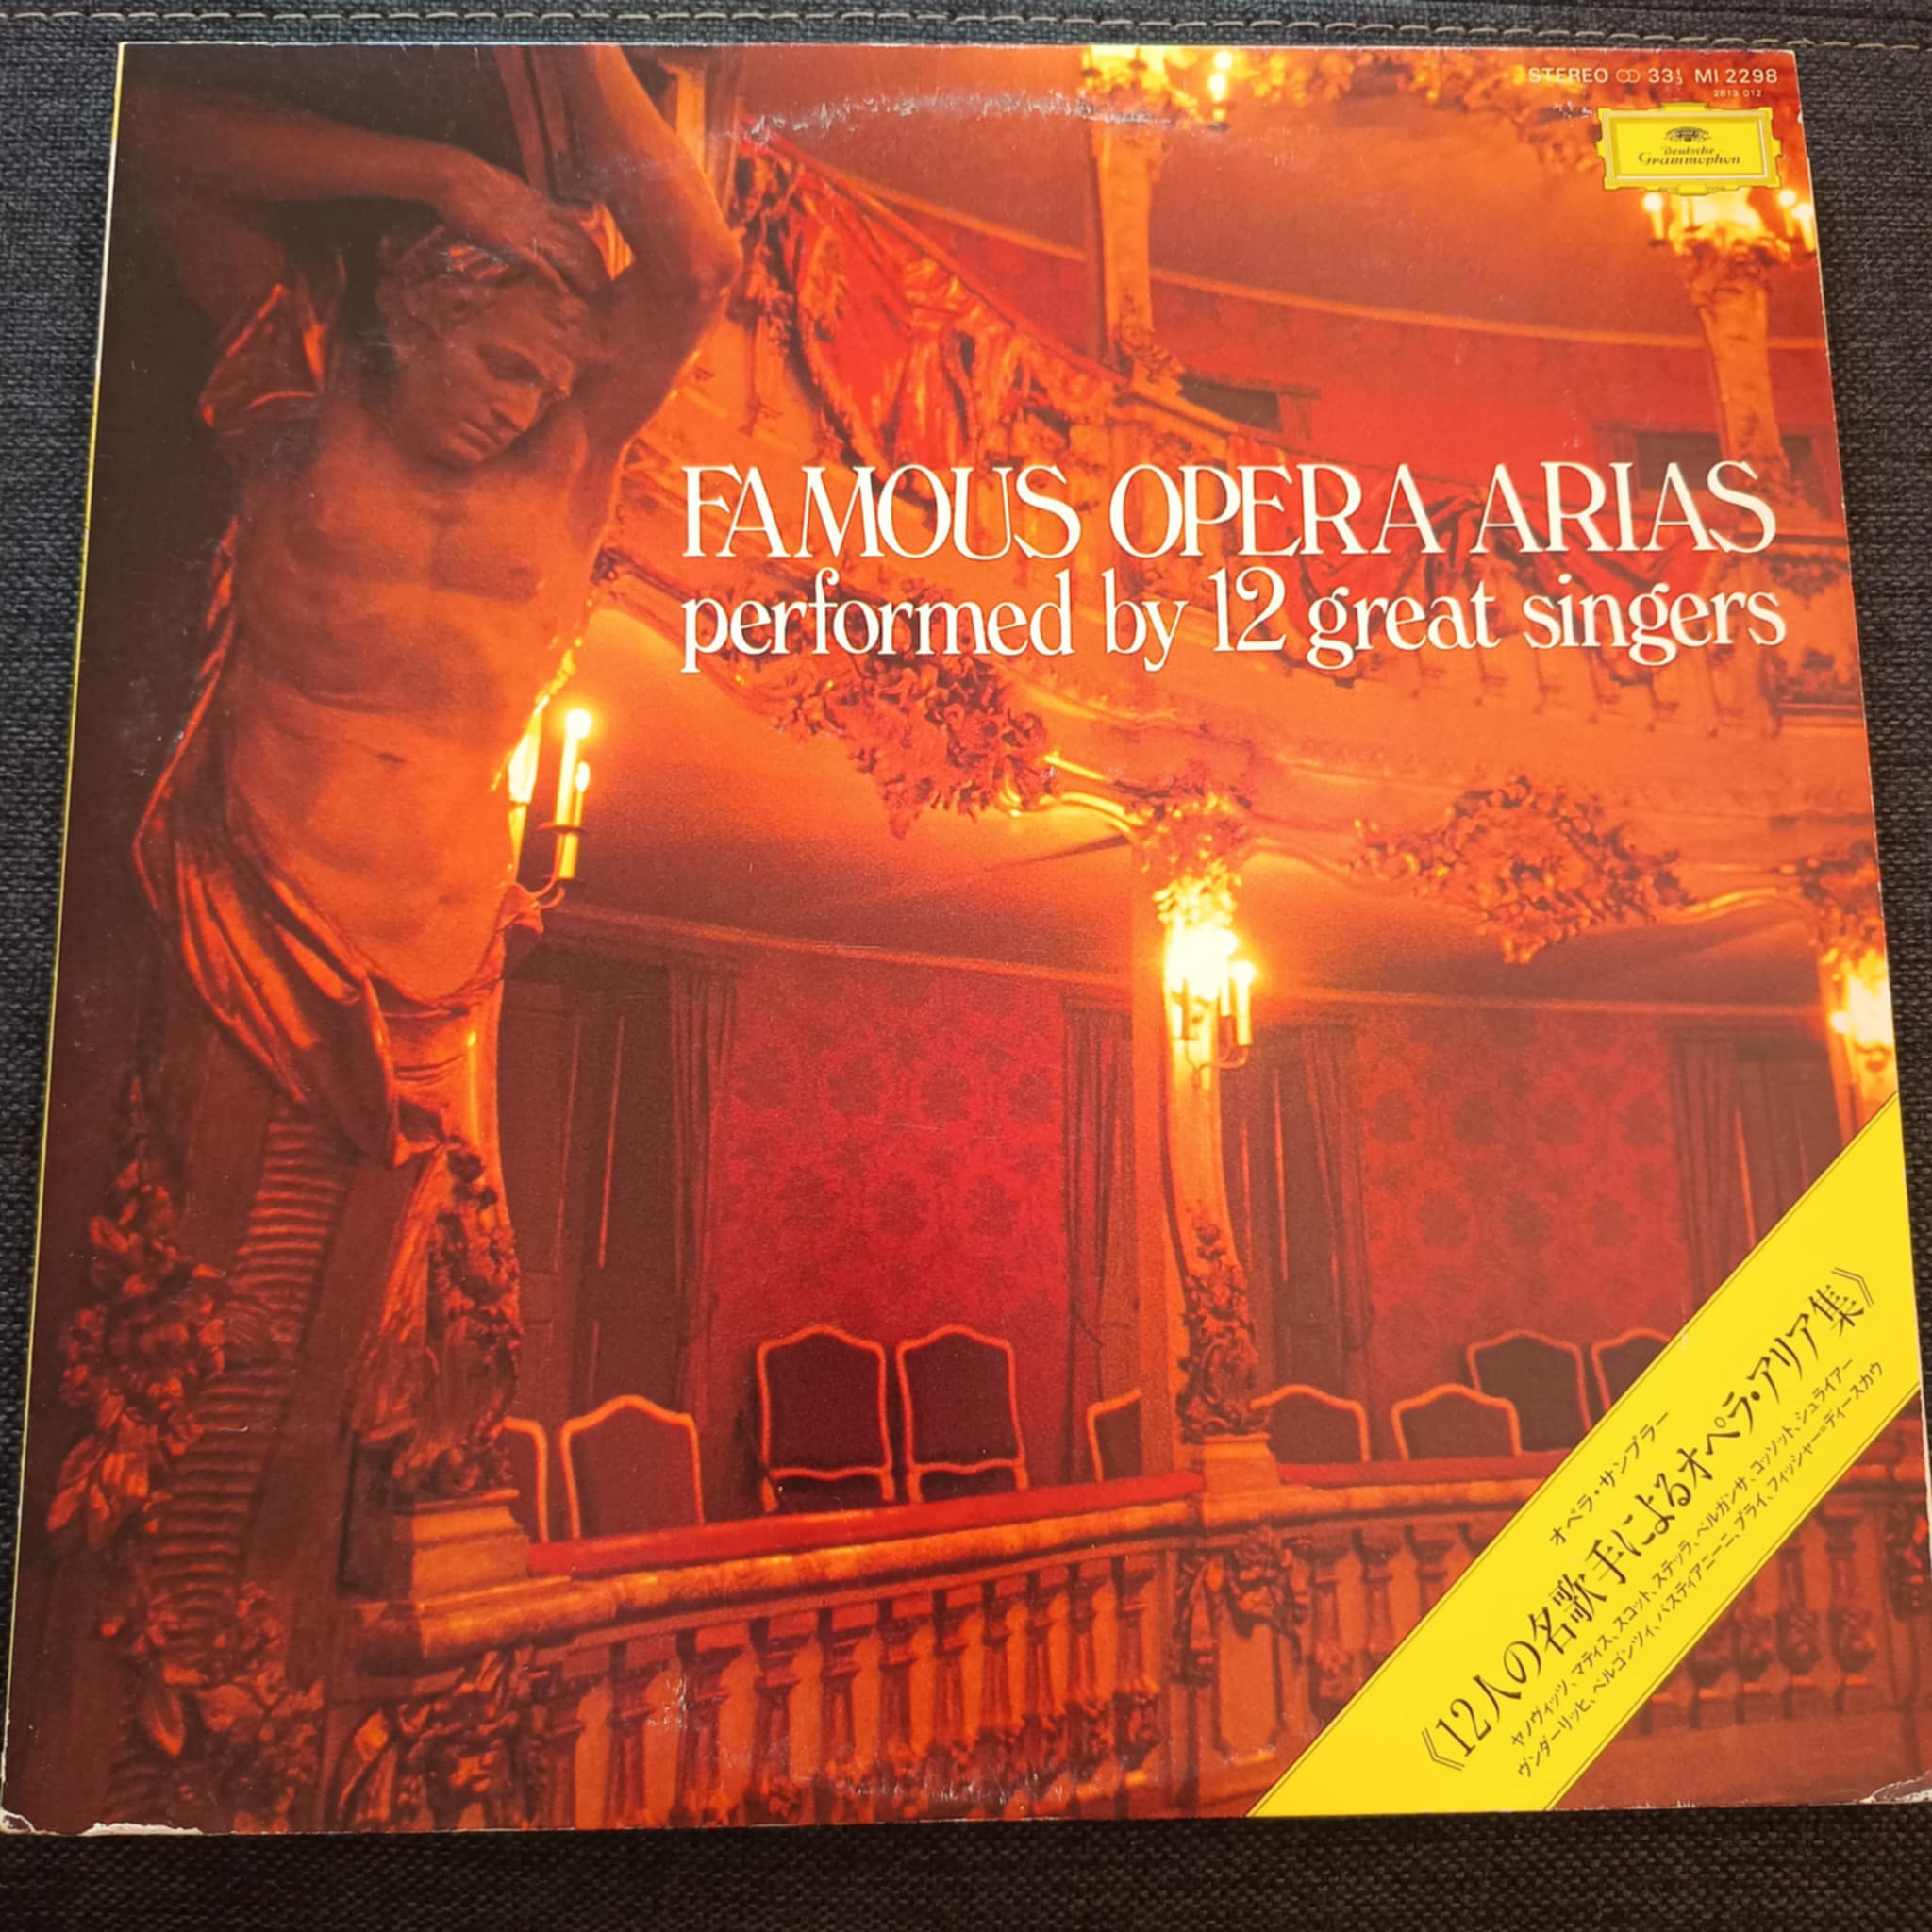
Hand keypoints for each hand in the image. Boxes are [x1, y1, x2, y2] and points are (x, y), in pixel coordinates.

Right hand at [433, 155, 604, 296]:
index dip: (591, 246)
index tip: (602, 263)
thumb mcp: (510, 188)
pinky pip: (537, 263)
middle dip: (594, 264)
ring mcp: (526, 229)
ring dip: (581, 274)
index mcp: (540, 204)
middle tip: (608, 284)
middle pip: (577, 242)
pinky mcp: (509, 242)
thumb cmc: (474, 184)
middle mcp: (539, 217)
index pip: (576, 227)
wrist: (454, 175)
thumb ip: (529, 199)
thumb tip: (534, 204)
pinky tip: (563, 292)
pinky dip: (552, 278)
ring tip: (595, 292)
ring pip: (564, 253)